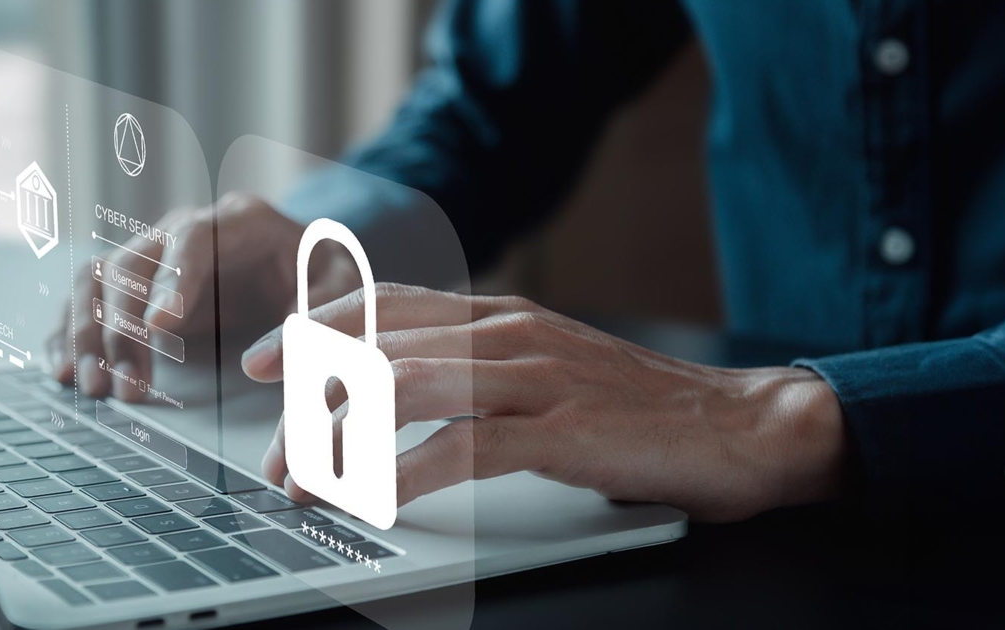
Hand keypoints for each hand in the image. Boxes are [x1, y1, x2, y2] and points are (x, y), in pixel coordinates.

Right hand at [46, 193, 359, 400]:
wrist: (306, 262)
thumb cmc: (324, 275)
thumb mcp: (341, 289)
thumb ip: (315, 319)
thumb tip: (259, 366)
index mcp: (240, 220)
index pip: (194, 240)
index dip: (173, 280)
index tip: (161, 326)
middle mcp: (187, 229)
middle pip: (133, 264)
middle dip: (123, 327)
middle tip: (127, 387)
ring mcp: (155, 254)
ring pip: (100, 281)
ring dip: (88, 333)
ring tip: (91, 386)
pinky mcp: (137, 285)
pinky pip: (88, 299)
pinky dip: (70, 332)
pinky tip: (63, 370)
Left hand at [244, 284, 849, 522]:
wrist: (741, 426)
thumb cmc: (637, 407)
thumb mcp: (544, 367)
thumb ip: (477, 364)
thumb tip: (397, 382)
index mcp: (501, 315)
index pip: (384, 305)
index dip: (313, 328)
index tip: (263, 360)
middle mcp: (508, 333)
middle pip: (378, 347)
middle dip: (309, 399)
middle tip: (272, 449)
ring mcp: (535, 377)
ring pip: (404, 387)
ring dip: (341, 436)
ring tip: (304, 478)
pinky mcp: (561, 431)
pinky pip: (462, 448)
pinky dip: (405, 473)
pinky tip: (374, 498)